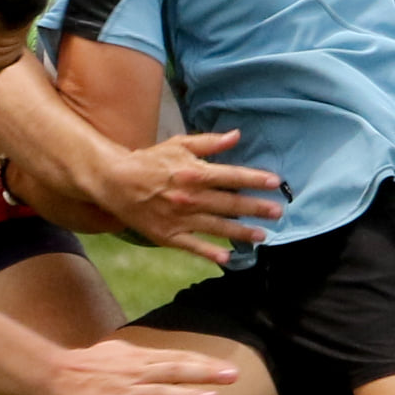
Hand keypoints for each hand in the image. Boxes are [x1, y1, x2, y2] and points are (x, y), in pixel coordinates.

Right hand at [48, 338, 238, 394]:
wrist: (51, 377)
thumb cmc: (83, 367)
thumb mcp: (116, 354)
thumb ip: (141, 358)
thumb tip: (161, 358)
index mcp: (137, 358)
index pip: (177, 360)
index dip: (203, 364)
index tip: (228, 368)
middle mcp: (135, 373)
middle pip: (175, 371)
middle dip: (205, 374)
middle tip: (233, 375)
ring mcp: (123, 393)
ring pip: (161, 392)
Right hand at [100, 129, 283, 265]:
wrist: (115, 182)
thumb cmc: (150, 161)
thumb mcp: (179, 145)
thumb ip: (209, 143)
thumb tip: (237, 135)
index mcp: (194, 173)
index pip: (232, 176)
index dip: (255, 179)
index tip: (275, 182)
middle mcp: (191, 197)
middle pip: (230, 203)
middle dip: (257, 208)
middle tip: (279, 212)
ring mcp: (180, 218)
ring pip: (217, 227)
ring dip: (242, 232)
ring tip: (263, 235)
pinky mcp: (169, 235)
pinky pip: (193, 246)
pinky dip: (210, 253)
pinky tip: (228, 258)